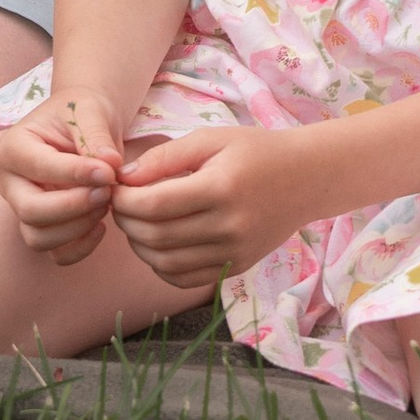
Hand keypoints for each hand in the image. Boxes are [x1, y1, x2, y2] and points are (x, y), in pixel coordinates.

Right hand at [0, 92, 128, 263]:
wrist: (86, 123)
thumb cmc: (82, 113)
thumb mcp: (90, 111)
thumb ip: (96, 135)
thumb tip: (110, 165)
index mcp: (12, 147)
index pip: (37, 167)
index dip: (75, 173)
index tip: (109, 170)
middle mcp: (10, 182)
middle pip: (30, 210)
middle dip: (73, 206)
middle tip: (107, 191)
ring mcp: (23, 208)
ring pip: (39, 238)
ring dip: (77, 227)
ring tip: (106, 203)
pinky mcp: (42, 228)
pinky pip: (56, 254)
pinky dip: (80, 248)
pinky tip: (102, 226)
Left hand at [110, 125, 313, 295]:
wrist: (305, 179)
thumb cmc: (255, 151)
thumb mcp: (211, 139)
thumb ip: (166, 157)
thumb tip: (124, 177)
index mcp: (220, 188)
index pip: (155, 205)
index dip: (124, 201)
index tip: (114, 189)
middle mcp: (228, 227)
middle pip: (157, 237)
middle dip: (126, 222)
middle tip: (118, 205)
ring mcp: (234, 252)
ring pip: (166, 263)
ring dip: (139, 246)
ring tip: (135, 223)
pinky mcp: (236, 267)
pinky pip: (186, 279)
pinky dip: (161, 267)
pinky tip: (157, 245)